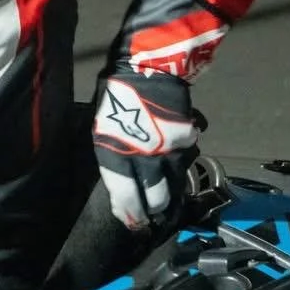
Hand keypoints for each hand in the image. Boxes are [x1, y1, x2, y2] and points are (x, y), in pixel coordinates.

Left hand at [93, 75, 201, 230]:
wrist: (147, 67)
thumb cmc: (117, 95)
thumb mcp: (103, 126)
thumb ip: (112, 154)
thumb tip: (120, 180)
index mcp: (114, 152)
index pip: (124, 194)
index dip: (130, 212)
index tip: (133, 222)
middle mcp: (141, 155)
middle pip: (155, 197)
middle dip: (155, 209)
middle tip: (154, 213)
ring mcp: (166, 149)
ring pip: (174, 183)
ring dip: (172, 192)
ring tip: (168, 199)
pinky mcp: (185, 139)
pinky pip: (186, 158)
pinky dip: (182, 163)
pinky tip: (177, 163)